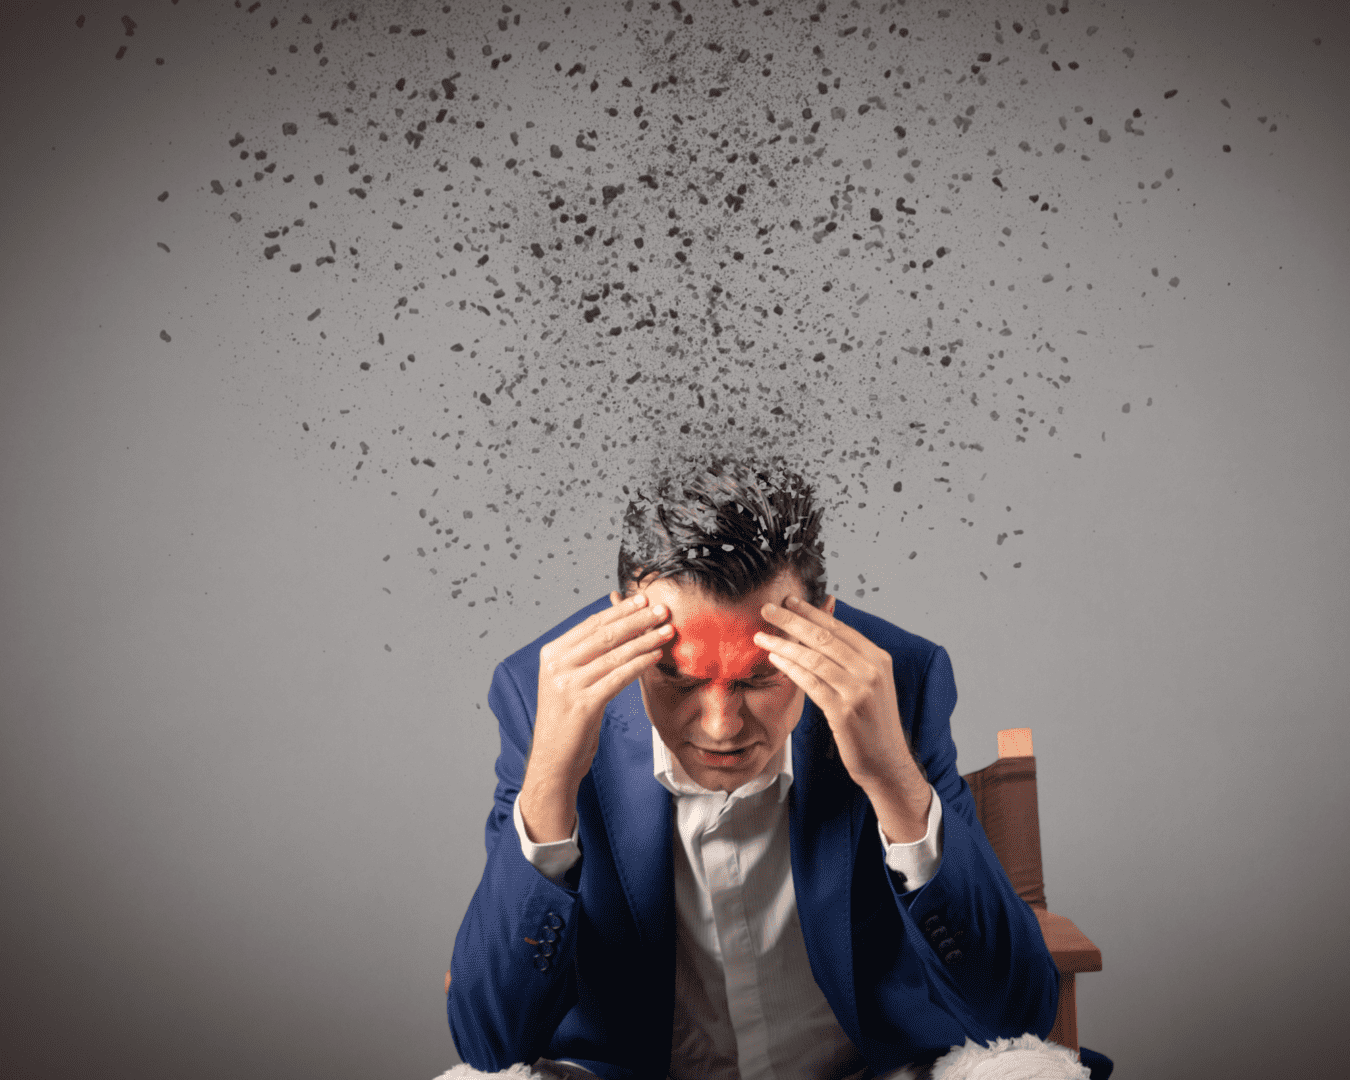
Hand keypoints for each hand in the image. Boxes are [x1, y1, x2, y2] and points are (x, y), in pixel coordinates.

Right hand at [518, 591, 672, 841]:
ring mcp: (568, 684)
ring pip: (615, 653)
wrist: (553, 760)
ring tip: (667, 630)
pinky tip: (656, 656)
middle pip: (605, 634)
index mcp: (551, 654)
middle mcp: (557, 665)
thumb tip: (618, 628)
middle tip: (662, 609)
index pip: (591, 624)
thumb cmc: (567, 721)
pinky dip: (640, 664)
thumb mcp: (569, 682)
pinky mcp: (583, 704)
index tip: (643, 600)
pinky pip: (618, 677)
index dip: (620, 610)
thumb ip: (586, 656)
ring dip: (645, 639)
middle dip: (637, 619)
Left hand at [754, 595, 930, 839]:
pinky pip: (811, 682)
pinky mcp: (844, 711)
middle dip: (792, 620)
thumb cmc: (873, 722)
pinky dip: (790, 668)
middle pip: (824, 637)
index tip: (790, 600)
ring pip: (814, 658)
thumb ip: (850, 659)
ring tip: (761, 636)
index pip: (839, 628)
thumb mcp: (870, 683)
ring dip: (784, 644)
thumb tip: (822, 631)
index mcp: (878, 658)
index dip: (812, 612)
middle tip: (768, 609)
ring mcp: (859, 690)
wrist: (888, 762)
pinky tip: (774, 659)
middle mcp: (871, 670)